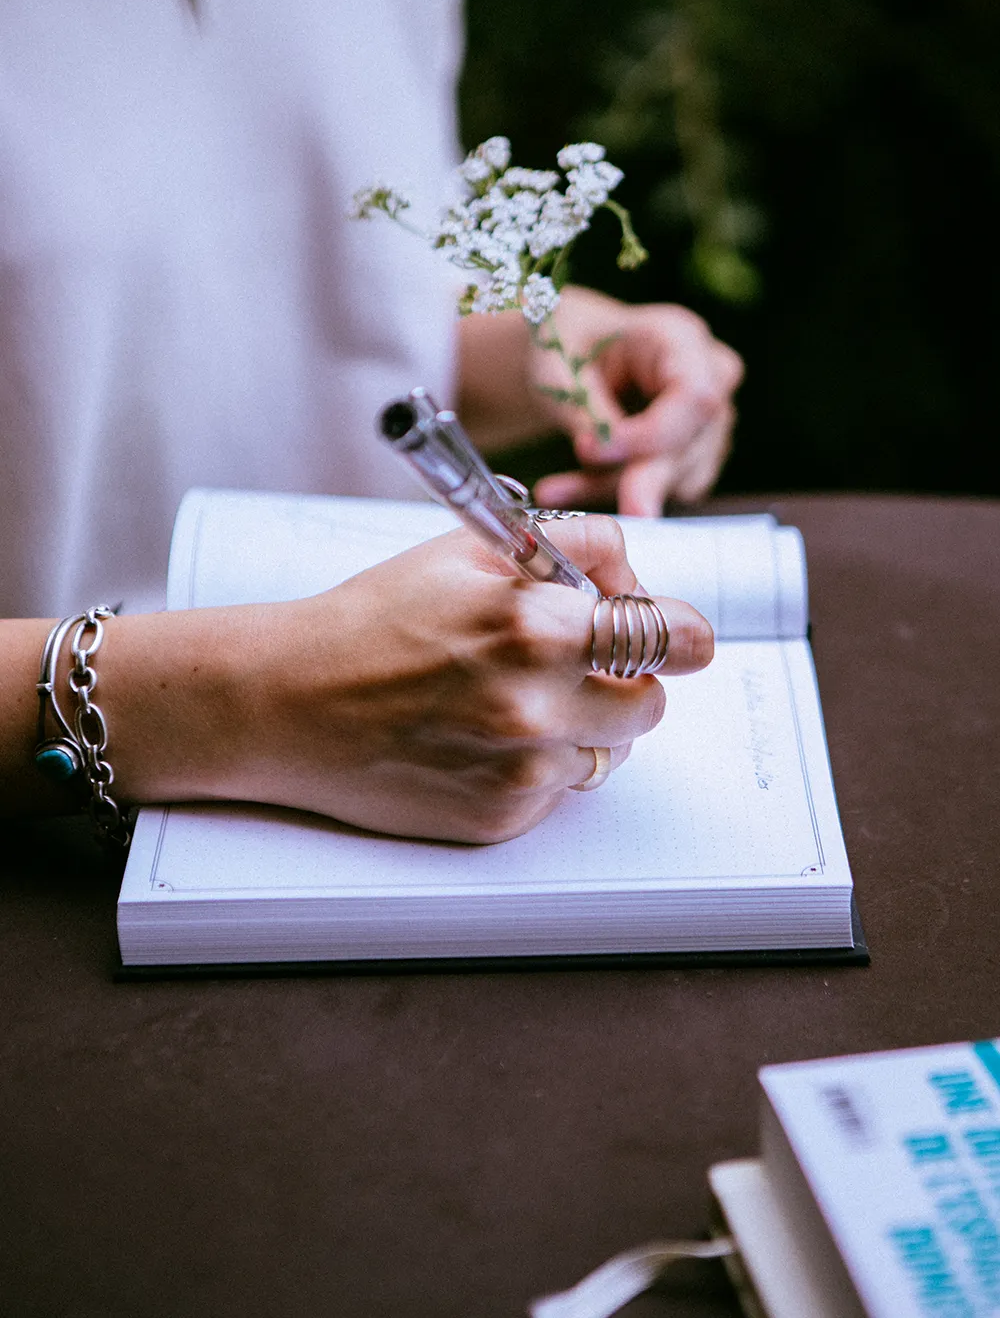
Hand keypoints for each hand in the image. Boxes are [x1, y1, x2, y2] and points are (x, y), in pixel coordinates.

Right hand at [227, 517, 712, 843]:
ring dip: (581, 727)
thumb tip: (634, 573)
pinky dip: (535, 767)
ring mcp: (519, 771)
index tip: (684, 636)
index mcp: (535, 626)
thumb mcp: (468, 550)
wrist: (288, 701)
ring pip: (606, 752)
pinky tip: (476, 740)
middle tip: (575, 664)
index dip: (684, 632)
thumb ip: (569, 545)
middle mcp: (537, 705)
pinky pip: (557, 791)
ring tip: (509, 702)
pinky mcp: (498, 819)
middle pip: (650, 704)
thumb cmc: (372, 618)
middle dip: (625, 680)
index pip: (668, 635)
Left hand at [529, 285, 743, 515]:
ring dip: (614, 488)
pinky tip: (573, 486)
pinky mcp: (697, 453)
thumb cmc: (567, 345)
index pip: (693, 394)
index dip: (651, 434)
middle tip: (610, 511)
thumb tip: (600, 450)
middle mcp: (710, 375)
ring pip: (676, 474)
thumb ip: (584, 407)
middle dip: (643, 480)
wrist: (575, 353)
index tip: (590, 451)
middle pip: (693, 442)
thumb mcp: (559, 366)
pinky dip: (615, 491)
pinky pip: (664, 487)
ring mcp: (710, 419)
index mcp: (680, 336)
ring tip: (555, 489)